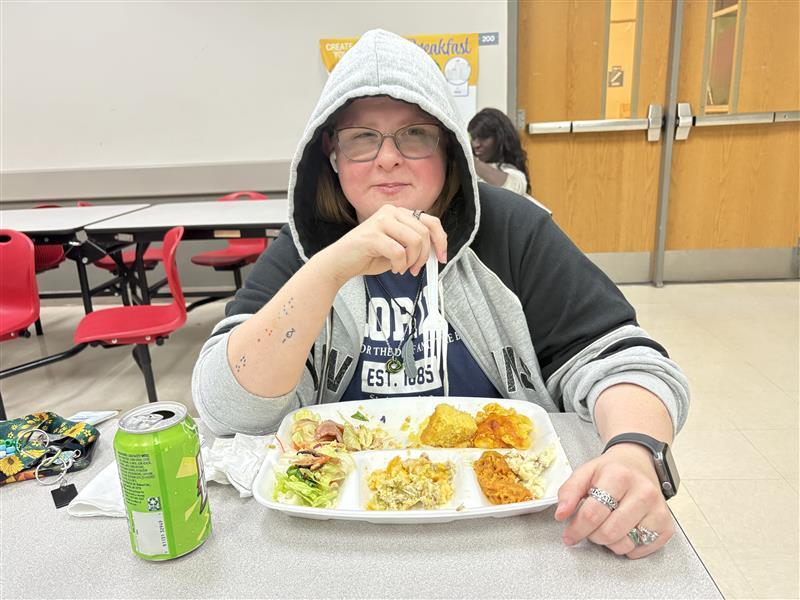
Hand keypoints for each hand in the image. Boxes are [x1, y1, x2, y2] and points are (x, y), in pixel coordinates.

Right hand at [318, 205, 447, 284]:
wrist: (340, 262)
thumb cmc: (368, 255)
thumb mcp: (397, 246)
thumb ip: (414, 243)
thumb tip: (437, 250)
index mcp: (398, 212)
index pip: (431, 221)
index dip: (441, 240)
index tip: (442, 257)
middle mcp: (390, 211)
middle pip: (424, 233)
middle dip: (424, 256)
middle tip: (415, 269)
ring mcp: (380, 221)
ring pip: (415, 241)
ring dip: (412, 261)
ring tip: (402, 268)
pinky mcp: (372, 235)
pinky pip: (399, 252)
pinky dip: (400, 265)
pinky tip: (393, 269)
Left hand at [554, 443, 673, 558]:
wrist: (639, 462)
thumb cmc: (611, 470)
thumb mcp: (585, 472)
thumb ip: (568, 492)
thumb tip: (561, 514)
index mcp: (619, 476)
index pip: (592, 513)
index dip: (577, 529)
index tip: (570, 535)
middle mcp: (643, 492)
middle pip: (609, 532)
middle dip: (593, 536)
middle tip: (590, 528)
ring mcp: (658, 510)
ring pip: (625, 544)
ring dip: (610, 543)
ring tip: (607, 526)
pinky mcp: (667, 525)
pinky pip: (642, 550)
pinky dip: (629, 547)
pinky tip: (625, 530)